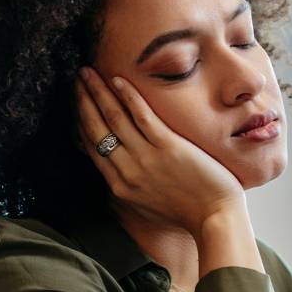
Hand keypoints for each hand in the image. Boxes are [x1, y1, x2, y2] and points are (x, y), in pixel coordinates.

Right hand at [76, 67, 244, 236]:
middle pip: (96, 128)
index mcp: (119, 186)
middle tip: (76, 78)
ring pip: (114, 118)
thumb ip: (129, 184)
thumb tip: (116, 166)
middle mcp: (127, 171)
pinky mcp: (168, 147)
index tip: (76, 101)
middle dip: (82, 100)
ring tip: (89, 72)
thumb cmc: (186, 212)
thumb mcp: (146, 204)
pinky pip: (142, 116)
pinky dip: (127, 96)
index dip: (80, 119)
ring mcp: (146, 158)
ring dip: (98, 92)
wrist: (215, 219)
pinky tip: (118, 79)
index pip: (92, 146)